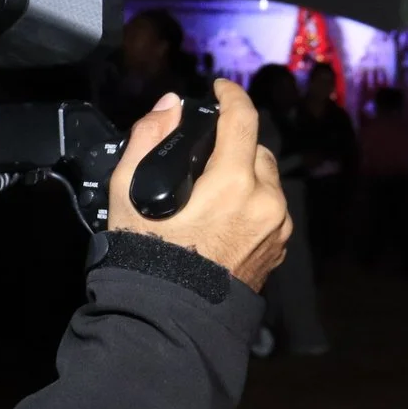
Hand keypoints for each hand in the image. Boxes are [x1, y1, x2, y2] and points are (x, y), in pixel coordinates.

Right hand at [109, 81, 290, 290]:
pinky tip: (223, 216)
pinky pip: (270, 211)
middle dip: (234, 144)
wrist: (169, 320)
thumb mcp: (130, 192)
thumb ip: (150, 138)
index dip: (230, 95)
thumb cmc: (147, 258)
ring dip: (245, 174)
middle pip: (258, 150)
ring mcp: (276, 229)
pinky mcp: (277, 250)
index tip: (219, 88)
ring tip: (211, 188)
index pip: (244, 119)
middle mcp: (266, 203)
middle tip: (203, 154)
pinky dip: (252, 202)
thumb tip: (170, 106)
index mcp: (234, 183)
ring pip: (267, 181)